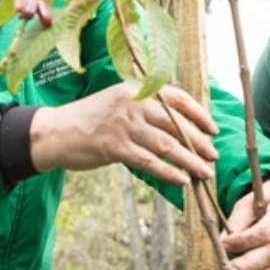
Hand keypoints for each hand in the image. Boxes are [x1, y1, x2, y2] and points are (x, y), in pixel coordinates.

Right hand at [29, 83, 218, 185]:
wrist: (55, 132)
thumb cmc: (91, 118)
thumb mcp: (118, 101)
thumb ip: (145, 106)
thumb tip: (179, 122)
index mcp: (137, 89)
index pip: (177, 98)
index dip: (199, 114)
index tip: (213, 130)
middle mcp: (132, 103)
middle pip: (176, 123)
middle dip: (199, 141)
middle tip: (213, 155)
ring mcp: (123, 125)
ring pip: (166, 144)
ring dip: (189, 160)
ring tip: (205, 172)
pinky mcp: (114, 147)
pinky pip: (149, 161)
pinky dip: (168, 172)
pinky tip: (182, 180)